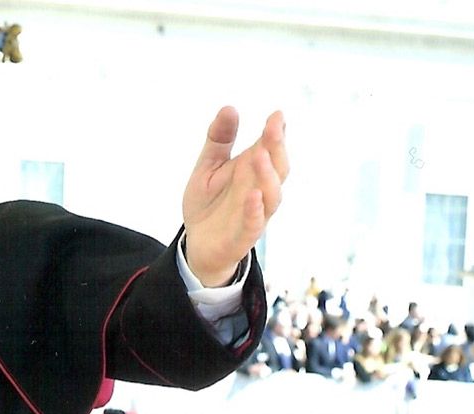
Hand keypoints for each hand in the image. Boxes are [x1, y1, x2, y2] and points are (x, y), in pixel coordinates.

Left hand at [182, 107, 288, 286]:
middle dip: (276, 148)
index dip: (276, 133)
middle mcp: (260, 191)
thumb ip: (218, 141)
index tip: (276, 115)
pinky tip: (253, 196)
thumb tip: (229, 107)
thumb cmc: (208, 204)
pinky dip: (255, 211)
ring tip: (260, 155)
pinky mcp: (242, 236)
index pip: (271, 150)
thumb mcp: (208, 168)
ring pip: (272, 196)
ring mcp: (254, 214)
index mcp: (253, 172)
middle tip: (273, 127)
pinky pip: (254, 224)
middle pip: (277, 169)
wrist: (196, 244)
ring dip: (268, 176)